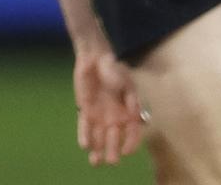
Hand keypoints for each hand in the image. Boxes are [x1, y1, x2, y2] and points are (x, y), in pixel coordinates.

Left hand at [73, 48, 143, 165]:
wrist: (96, 58)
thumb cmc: (115, 67)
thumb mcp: (126, 80)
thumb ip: (130, 96)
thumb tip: (135, 113)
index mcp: (130, 109)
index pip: (134, 130)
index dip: (132, 141)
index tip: (127, 151)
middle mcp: (116, 115)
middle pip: (116, 137)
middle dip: (114, 150)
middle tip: (112, 161)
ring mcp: (100, 114)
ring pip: (99, 136)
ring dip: (98, 149)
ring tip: (95, 162)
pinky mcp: (86, 110)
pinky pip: (84, 126)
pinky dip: (85, 135)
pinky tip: (85, 145)